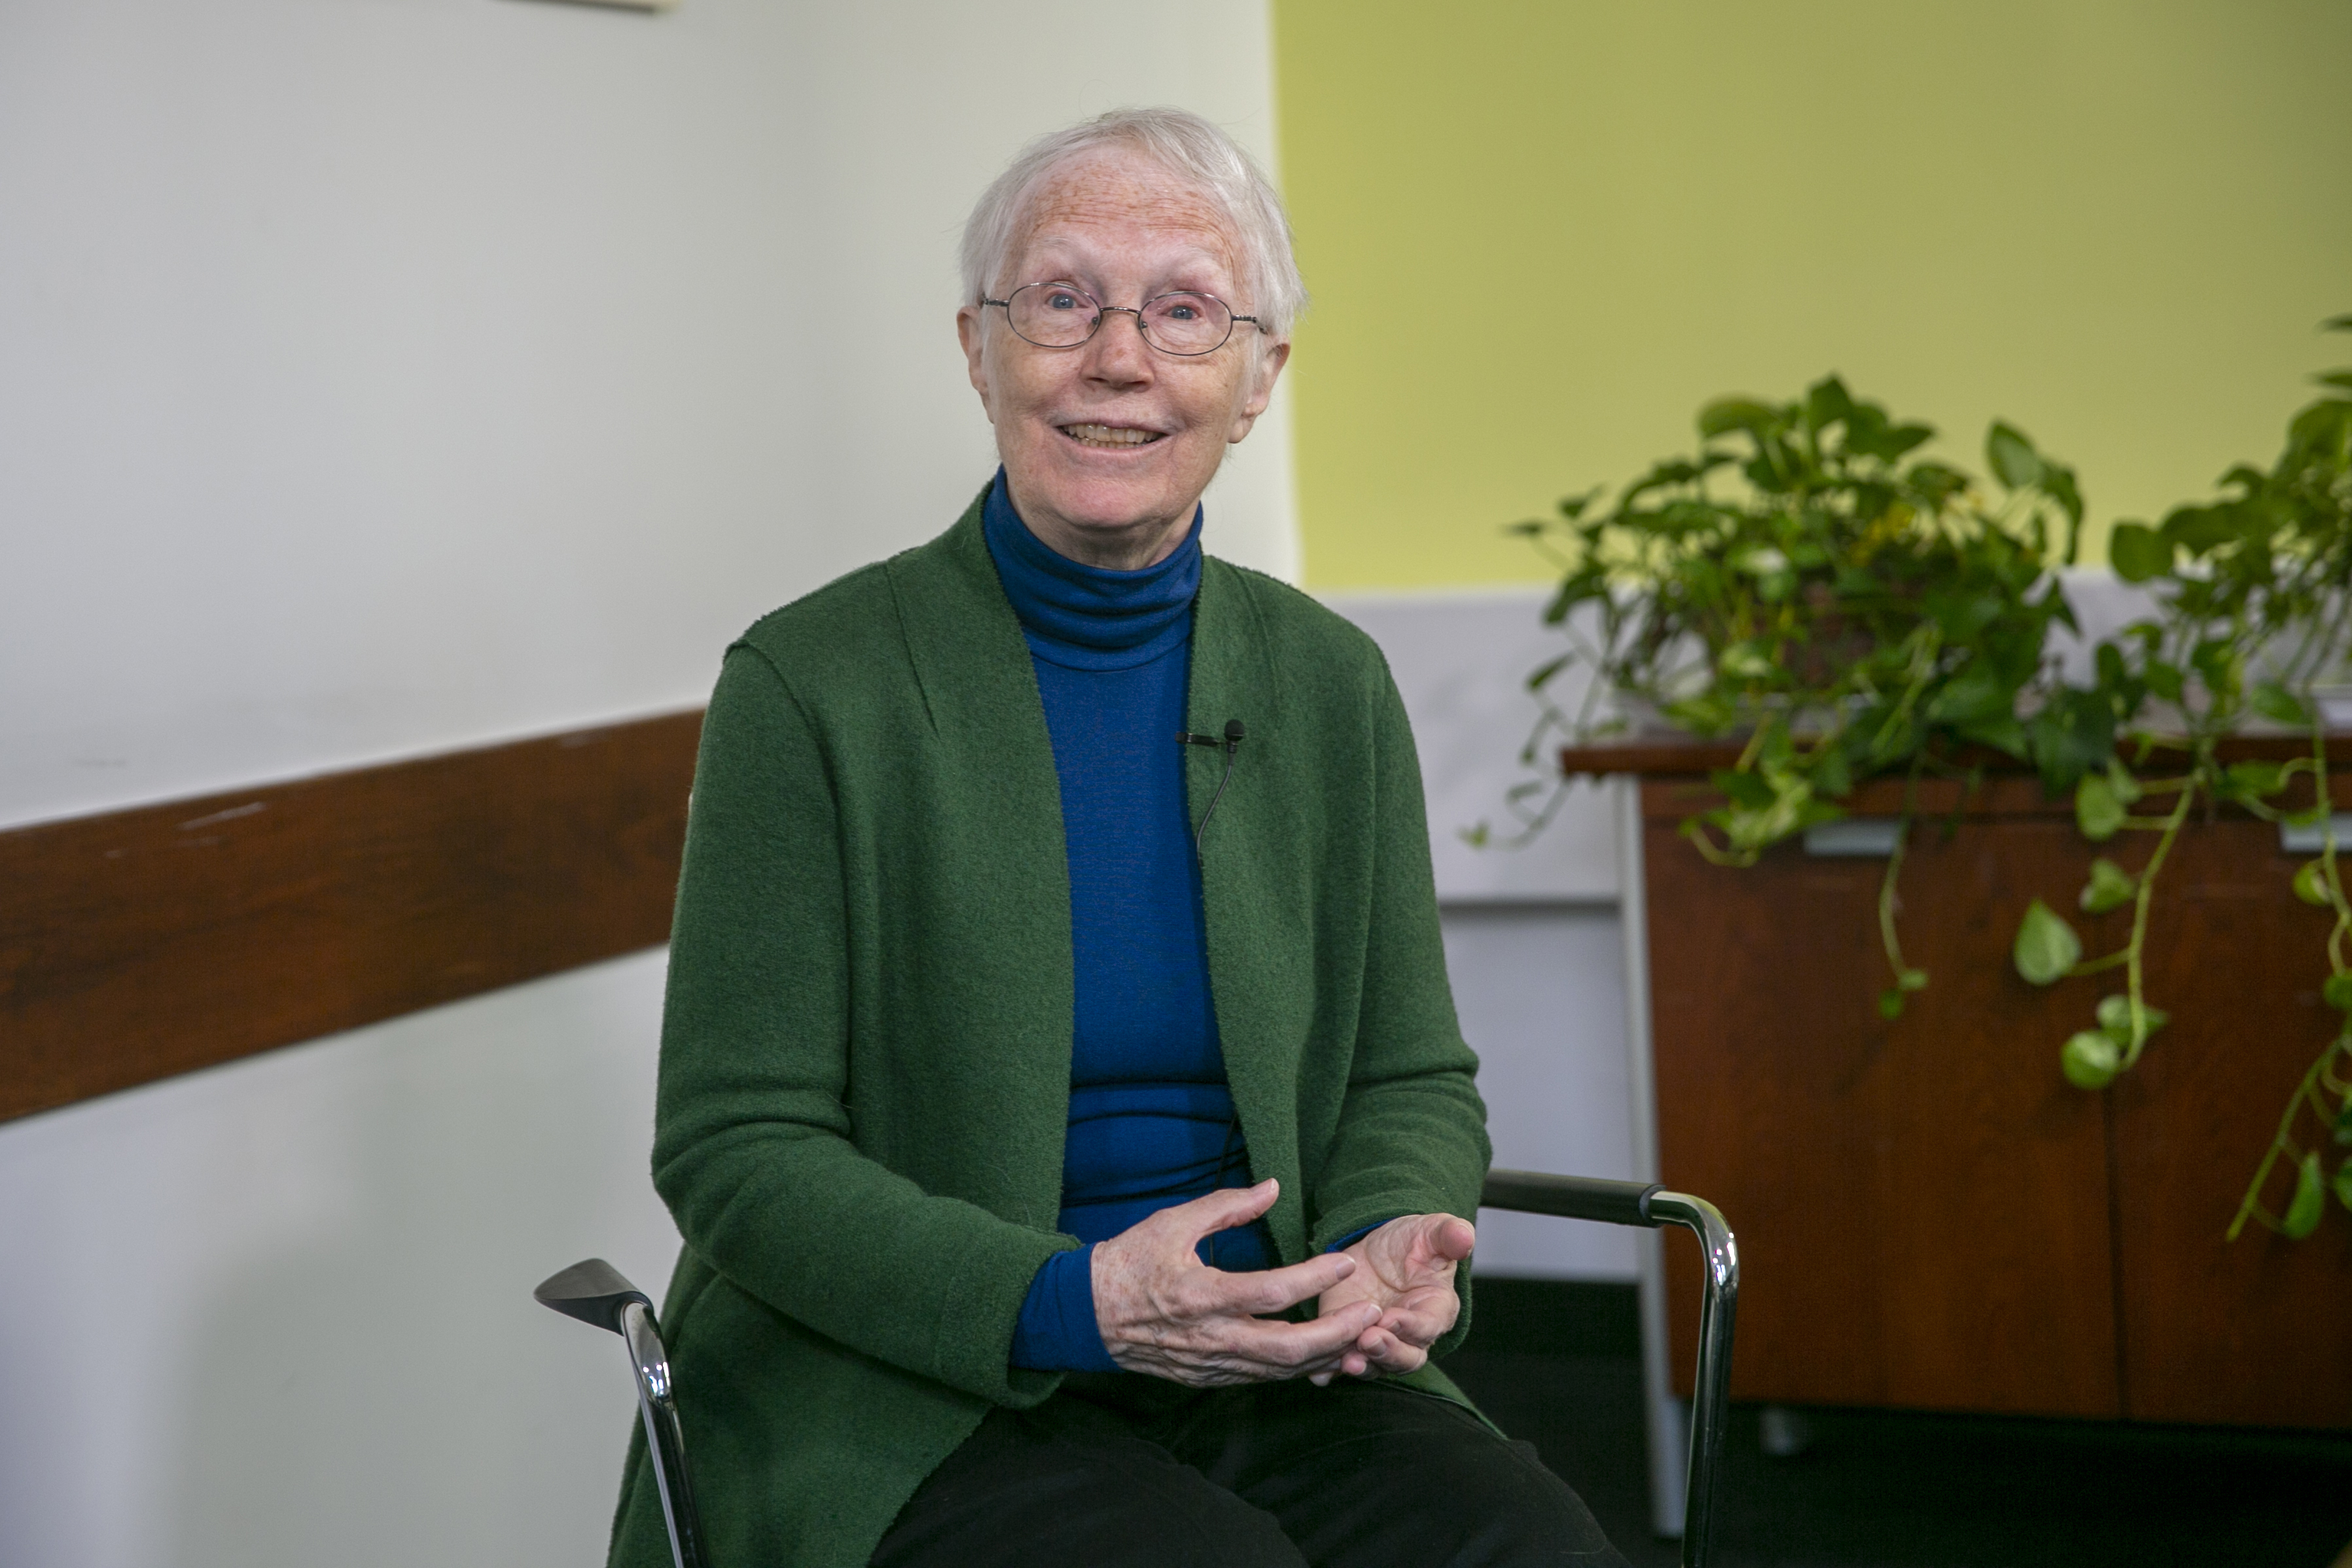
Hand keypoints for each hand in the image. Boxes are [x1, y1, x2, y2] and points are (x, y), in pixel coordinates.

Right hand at [1091, 1180, 1383, 1386]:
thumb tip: (1273, 1187)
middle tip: (1371, 1313)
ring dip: (1325, 1356)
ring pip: (1280, 1371)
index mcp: (1201, 1296)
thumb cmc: (1130, 1262)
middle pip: (1287, 1347)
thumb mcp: (1172, 1222)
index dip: (1313, 1279)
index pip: (1271, 1293)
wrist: (1088, 1315)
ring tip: (1361, 1336)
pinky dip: (1298, 1369)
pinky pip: (1263, 1380)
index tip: (1344, 1260)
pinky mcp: (1209, 1378)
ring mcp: (1211, 1364)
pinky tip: (1323, 1354)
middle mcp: (1210, 1337)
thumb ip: (1225, 1206)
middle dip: (1336, 1333)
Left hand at [1310, 1212, 1474, 1383]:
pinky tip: (1321, 1373)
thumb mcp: (1430, 1231)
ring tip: (1348, 1359)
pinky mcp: (1350, 1340)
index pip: (1429, 1326)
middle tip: (1368, 1340)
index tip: (1392, 1319)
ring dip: (1364, 1365)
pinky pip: (1343, 1362)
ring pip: (1377, 1365)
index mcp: (1436, 1309)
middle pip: (1406, 1357)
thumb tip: (1466, 1237)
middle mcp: (1410, 1334)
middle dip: (1388, 1352)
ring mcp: (1380, 1340)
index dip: (1412, 1326)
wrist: (1377, 1248)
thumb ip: (1449, 1235)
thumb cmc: (1412, 1243)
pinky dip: (1332, 1370)